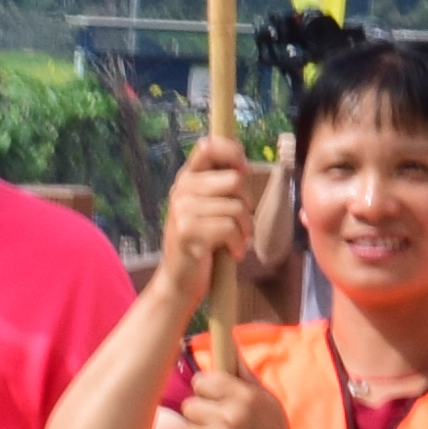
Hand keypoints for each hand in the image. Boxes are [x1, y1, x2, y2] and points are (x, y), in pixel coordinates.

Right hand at [160, 138, 265, 288]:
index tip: (244, 169)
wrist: (179, 282)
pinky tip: (231, 252)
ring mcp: (182, 209)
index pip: (208, 145)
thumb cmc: (202, 245)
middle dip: (247, 204)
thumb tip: (243, 167)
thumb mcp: (208, 210)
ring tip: (235, 241)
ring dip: (245, 229)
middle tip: (241, 224)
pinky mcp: (188, 231)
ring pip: (237, 206)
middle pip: (235, 180)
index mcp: (187, 179)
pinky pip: (230, 227)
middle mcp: (181, 189)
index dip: (232, 151)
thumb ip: (219, 187)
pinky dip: (238, 243)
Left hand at [181, 344, 315, 428]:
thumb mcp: (268, 400)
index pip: (202, 381)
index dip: (207, 389)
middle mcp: (229, 418)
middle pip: (189, 405)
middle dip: (202, 412)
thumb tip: (229, 341)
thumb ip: (244, 373)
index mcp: (244, 398)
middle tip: (218, 420)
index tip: (214, 396)